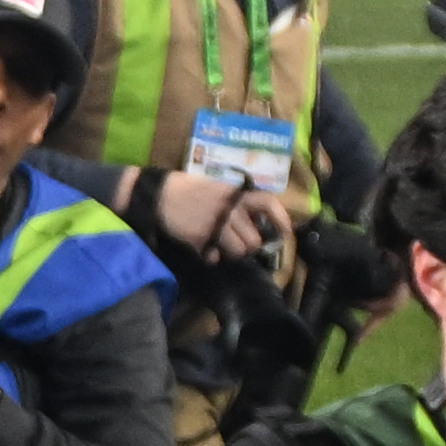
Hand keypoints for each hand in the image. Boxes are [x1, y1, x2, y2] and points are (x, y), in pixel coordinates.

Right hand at [142, 172, 290, 263]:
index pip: (267, 203)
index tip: (286, 233)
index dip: (280, 219)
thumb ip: (235, 203)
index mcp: (236, 194)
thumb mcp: (218, 188)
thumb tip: (253, 221)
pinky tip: (206, 249)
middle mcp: (230, 209)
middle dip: (248, 246)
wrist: (160, 195)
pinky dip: (212, 257)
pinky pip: (215, 257)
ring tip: (221, 246)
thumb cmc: (189, 189)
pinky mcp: (201, 238)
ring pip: (238, 251)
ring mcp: (216, 225)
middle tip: (239, 244)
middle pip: (254, 240)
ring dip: (231, 253)